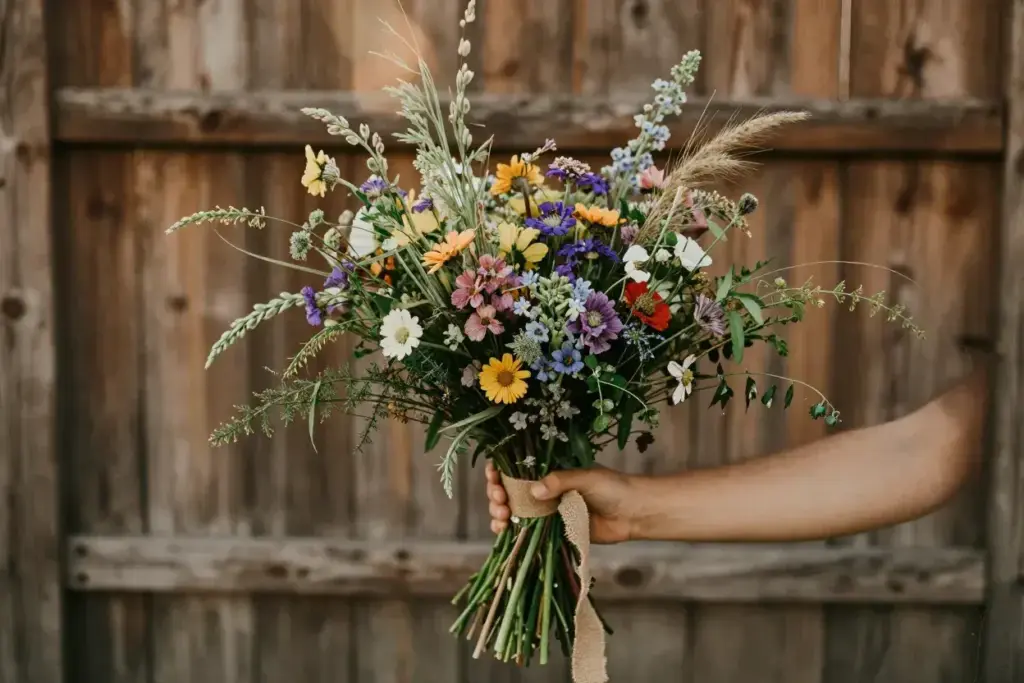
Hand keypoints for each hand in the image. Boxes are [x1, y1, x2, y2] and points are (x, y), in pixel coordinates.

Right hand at [485, 461, 635, 543]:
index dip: (500, 472)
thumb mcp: (586, 477)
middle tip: (500, 501)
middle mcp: (545, 490)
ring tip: (502, 517)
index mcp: (550, 471)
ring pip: (514, 512)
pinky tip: (503, 532)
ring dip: (500, 514)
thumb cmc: (614, 488)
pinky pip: (527, 532)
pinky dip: (512, 532)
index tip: (494, 477)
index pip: (517, 468)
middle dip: (497, 495)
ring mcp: (548, 511)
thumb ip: (560, 481)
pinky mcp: (554, 531)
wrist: (635, 513)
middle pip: (510, 492)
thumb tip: (533, 491)